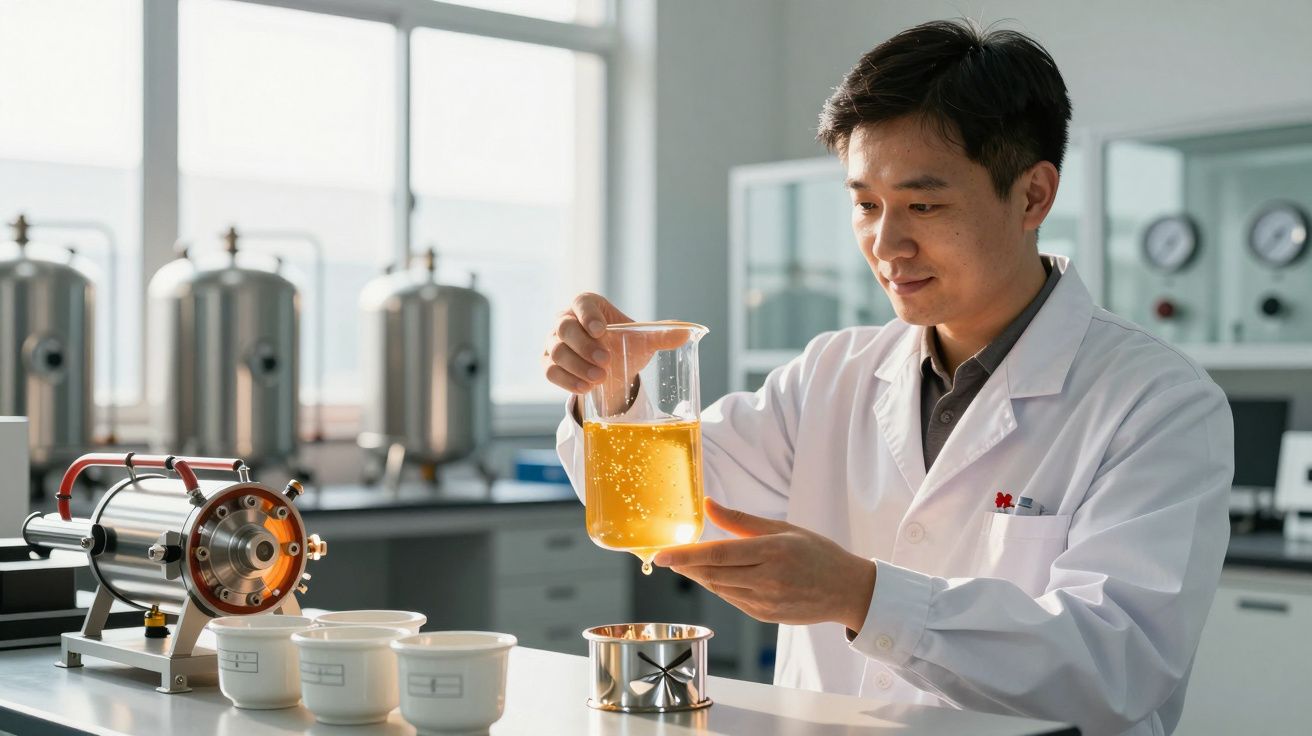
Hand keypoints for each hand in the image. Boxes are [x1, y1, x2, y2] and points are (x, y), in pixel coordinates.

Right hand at [541, 292, 687, 410]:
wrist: (610, 369)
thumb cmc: (623, 345)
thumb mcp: (642, 339)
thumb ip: (662, 335)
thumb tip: (688, 332)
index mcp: (586, 305)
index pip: (581, 303)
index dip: (588, 315)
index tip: (601, 331)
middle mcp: (565, 320)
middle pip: (564, 328)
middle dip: (584, 347)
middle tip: (605, 362)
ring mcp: (553, 342)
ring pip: (557, 351)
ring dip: (578, 366)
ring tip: (599, 378)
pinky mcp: (549, 364)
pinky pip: (550, 371)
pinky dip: (567, 380)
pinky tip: (585, 388)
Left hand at [653, 499, 877, 631]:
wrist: (847, 591)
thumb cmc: (817, 553)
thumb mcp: (783, 528)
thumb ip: (741, 520)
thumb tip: (708, 505)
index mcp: (772, 551)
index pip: (717, 554)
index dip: (684, 555)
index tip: (660, 555)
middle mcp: (767, 579)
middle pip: (712, 573)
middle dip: (685, 566)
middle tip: (665, 557)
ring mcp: (765, 601)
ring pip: (718, 588)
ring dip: (699, 576)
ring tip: (685, 564)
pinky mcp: (764, 615)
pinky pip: (731, 599)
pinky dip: (718, 587)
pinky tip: (713, 576)